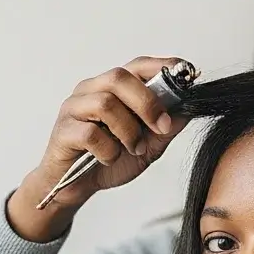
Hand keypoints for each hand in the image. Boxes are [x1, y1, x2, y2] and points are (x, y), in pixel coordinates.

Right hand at [7, 56, 189, 242]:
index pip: (139, 65)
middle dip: (147, 102)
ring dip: (128, 130)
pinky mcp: (62, 131)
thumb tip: (191, 106)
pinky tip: (110, 157)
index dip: (164, 66)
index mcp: (113, 86)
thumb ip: (169, 124)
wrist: (77, 188)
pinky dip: (108, 149)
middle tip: (162, 126)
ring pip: (105, 104)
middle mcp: (91, 89)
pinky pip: (89, 133)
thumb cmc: (111, 159)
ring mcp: (73, 108)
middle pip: (119, 77)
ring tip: (134, 148)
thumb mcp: (149, 142)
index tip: (187, 76)